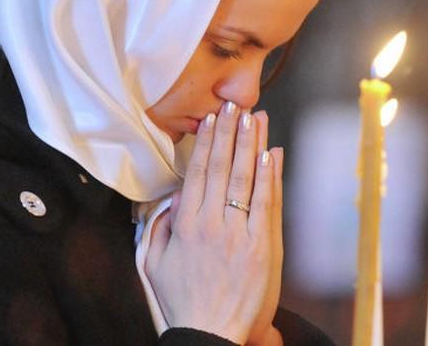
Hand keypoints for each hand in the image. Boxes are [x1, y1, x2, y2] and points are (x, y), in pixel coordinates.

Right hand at [146, 102, 280, 342]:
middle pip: (221, 168)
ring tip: (256, 117)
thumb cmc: (185, 302)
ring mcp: (237, 234)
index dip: (207, 142)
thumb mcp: (156, 265)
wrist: (212, 333)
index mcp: (185, 225)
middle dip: (229, 133)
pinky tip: (271, 153)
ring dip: (251, 144)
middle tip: (235, 104)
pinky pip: (265, 203)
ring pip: (245, 179)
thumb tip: (171, 200)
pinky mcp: (261, 246)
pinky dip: (269, 177)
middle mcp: (211, 224)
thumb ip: (161, 229)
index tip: (213, 119)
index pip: (197, 173)